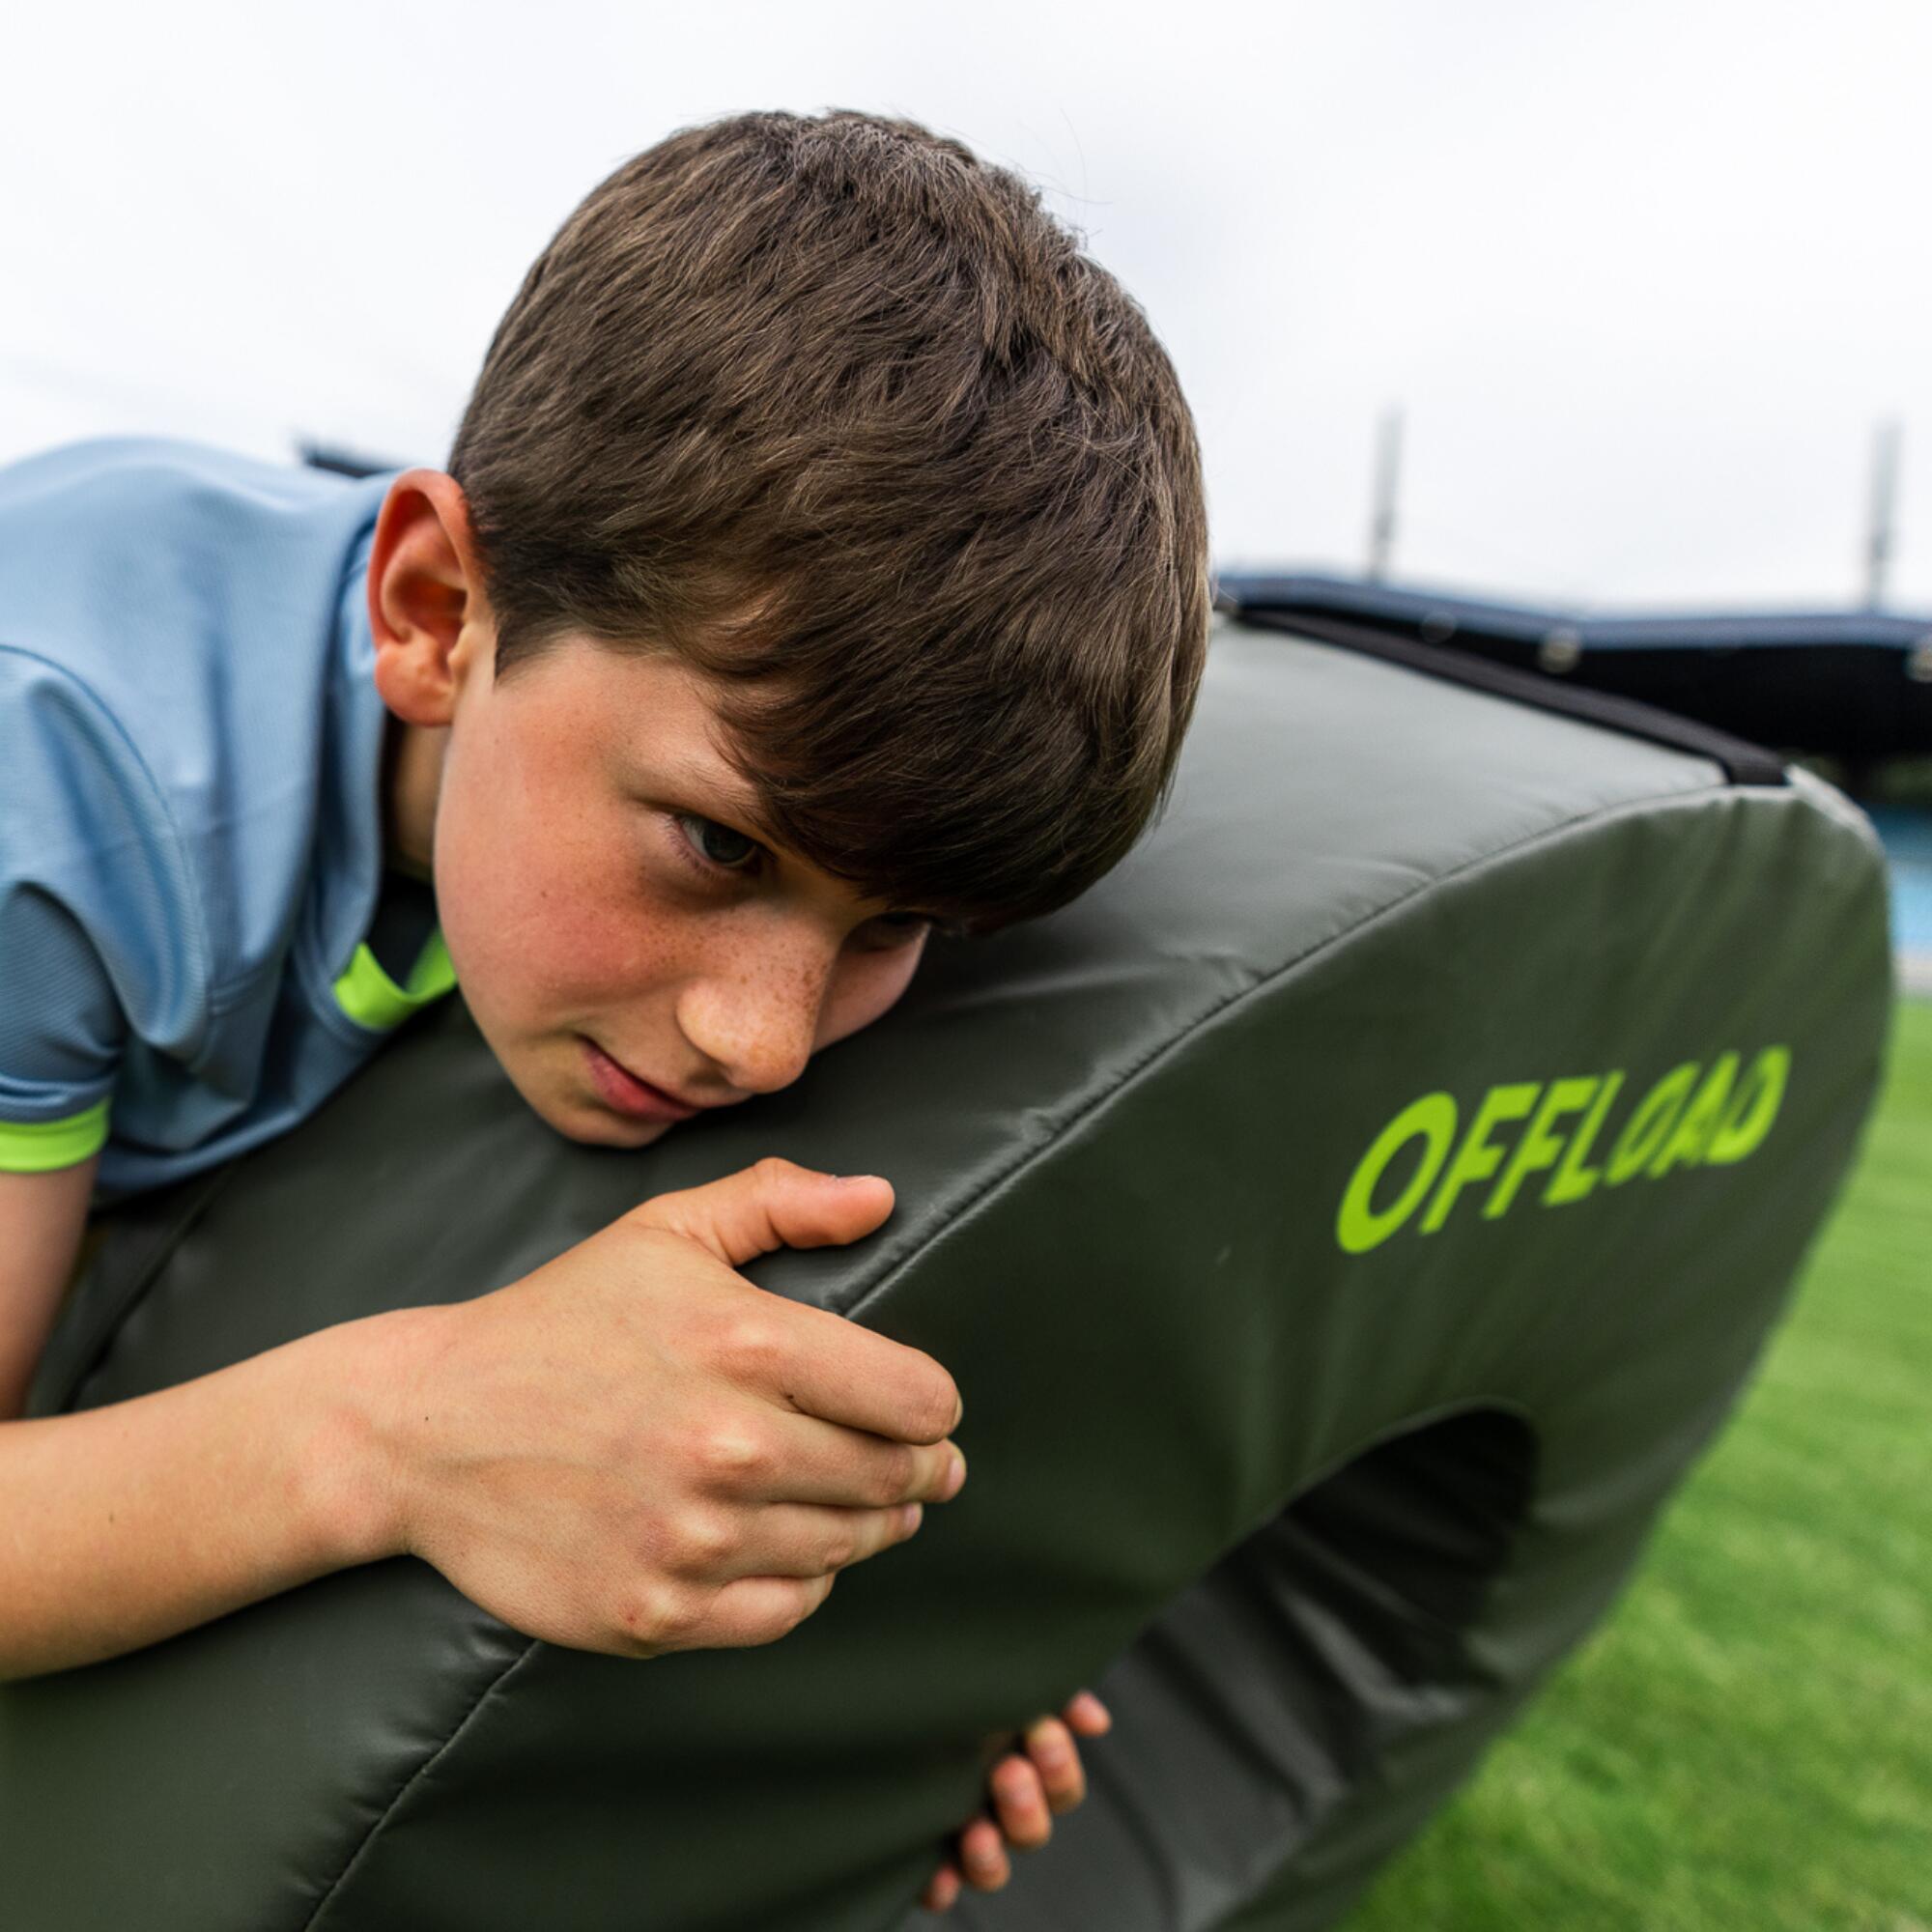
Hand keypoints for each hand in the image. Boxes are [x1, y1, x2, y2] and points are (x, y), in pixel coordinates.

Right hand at [363, 1158, 966, 1655]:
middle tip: (914, 1465)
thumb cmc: (558, 1320)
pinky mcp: (655, 1613)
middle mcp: (731, 1448)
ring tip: (858, 1502)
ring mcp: (692, 1539)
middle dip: (914, 1470)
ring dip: (866, 1525)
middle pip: (893, 1479)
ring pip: (846, 1549)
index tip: (919, 1408)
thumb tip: (880, 1199)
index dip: (931, 1405)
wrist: (426, 1428)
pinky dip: (802, 1583)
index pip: (918, 1399)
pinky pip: (785, 1611)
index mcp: (748, 1344)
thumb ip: (779, 1202)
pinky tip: (786, 1547)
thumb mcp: (665, 1232)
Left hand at [919, 1690, 1113, 1910]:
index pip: (1060, 1789)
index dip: (1059, 1769)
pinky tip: (936, 1871)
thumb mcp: (1005, 1684)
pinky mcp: (922, 1862)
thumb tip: (1098, 1723)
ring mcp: (962, 1840)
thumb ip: (1054, 1699)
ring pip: (992, 1872)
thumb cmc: (959, 1692)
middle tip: (1007, 1773)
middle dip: (1026, 1808)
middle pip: (1033, 1834)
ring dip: (990, 1857)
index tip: (1043, 1733)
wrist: (890, 1698)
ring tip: (976, 1832)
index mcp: (1023, 1772)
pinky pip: (939, 1889)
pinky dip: (941, 1885)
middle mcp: (997, 1812)